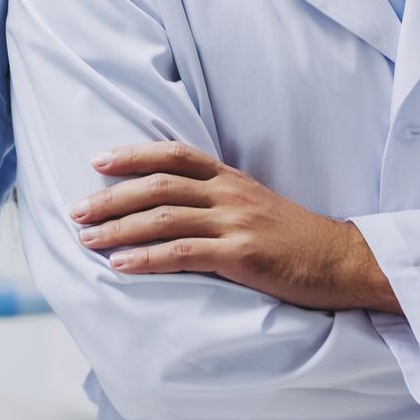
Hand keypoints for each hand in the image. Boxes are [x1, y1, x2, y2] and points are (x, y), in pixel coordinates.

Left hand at [70, 141, 385, 310]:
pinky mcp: (240, 256)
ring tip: (87, 240)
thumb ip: (218, 198)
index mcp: (231, 178)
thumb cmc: (296, 239)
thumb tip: (172, 205)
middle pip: (158, 186)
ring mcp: (235, 223)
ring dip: (118, 229)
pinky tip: (121, 265)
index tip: (98, 160)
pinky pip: (182, 254)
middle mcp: (229, 194)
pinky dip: (146, 258)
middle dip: (111, 197)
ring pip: (163, 218)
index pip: (174, 154)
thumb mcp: (256, 204)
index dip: (133, 154)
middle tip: (77, 211)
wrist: (342, 262)